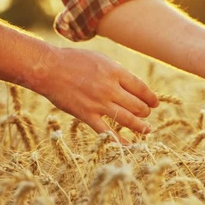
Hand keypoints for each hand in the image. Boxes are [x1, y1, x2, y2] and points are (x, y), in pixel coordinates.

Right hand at [36, 48, 158, 140]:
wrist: (49, 68)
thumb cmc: (73, 61)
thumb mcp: (100, 60)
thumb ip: (116, 72)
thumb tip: (132, 85)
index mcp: (115, 72)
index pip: (141, 88)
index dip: (151, 98)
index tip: (155, 103)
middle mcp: (110, 88)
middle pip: (137, 105)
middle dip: (145, 112)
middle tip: (146, 114)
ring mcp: (98, 103)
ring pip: (127, 119)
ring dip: (140, 126)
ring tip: (147, 130)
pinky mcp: (86, 115)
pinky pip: (107, 132)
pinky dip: (120, 141)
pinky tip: (130, 145)